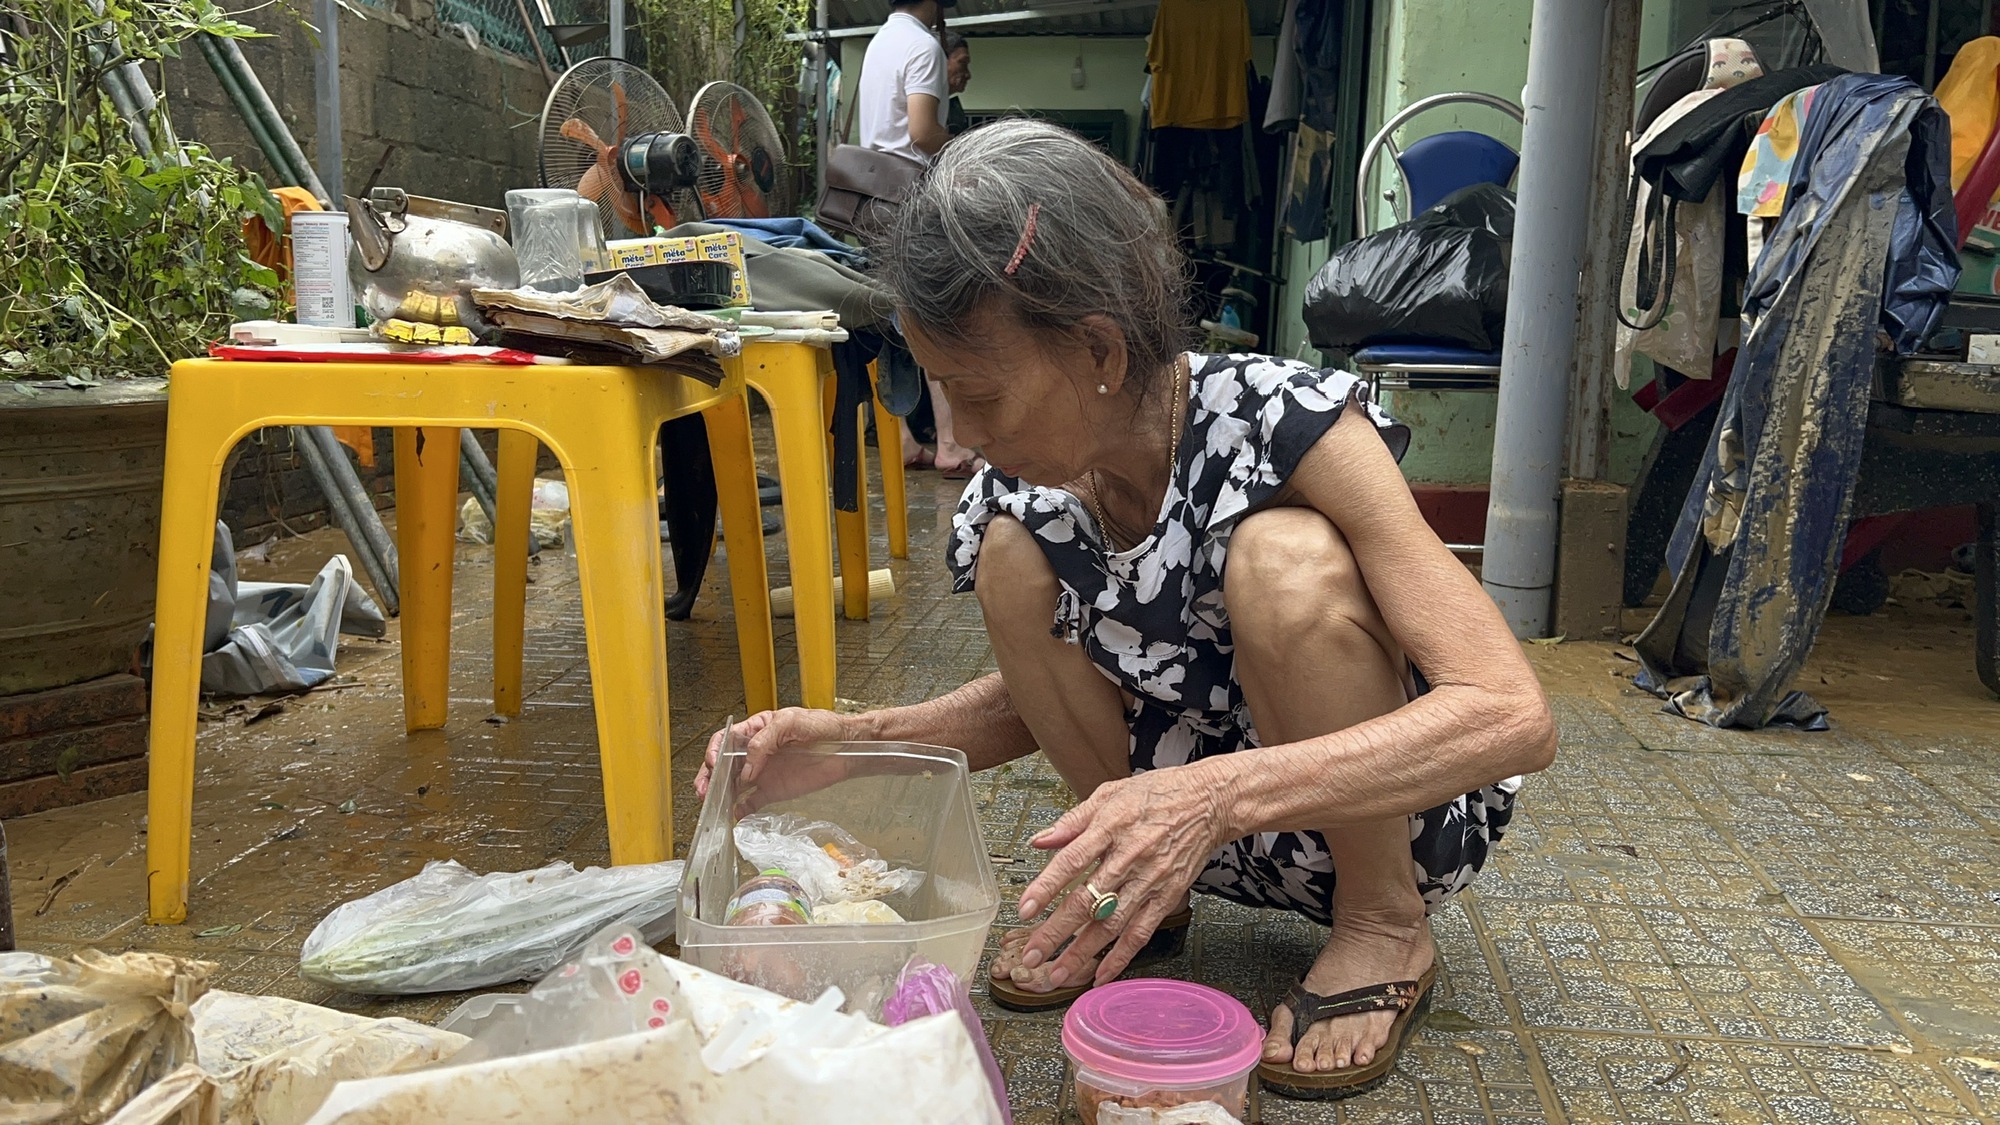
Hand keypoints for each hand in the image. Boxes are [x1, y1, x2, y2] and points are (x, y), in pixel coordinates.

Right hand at [694, 708, 867, 816]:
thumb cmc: (822, 726)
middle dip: (710, 776)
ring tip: (712, 803)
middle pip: (723, 764)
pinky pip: (751, 802)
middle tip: (704, 789)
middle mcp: (755, 752)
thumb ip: (765, 741)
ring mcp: (762, 772)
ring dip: (720, 793)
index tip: (715, 763)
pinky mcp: (773, 790)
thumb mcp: (791, 722)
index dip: (716, 751)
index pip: (726, 740)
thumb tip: (747, 767)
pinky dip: (740, 810)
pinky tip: (734, 815)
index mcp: (756, 729)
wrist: (847, 747)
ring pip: (732, 784)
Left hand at [1012, 766, 1233, 987]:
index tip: (1024, 909)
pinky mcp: (1167, 896)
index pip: (1071, 861)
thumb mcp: (1111, 793)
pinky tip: (1102, 975)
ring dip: (1082, 953)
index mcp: (1110, 827)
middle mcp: (1129, 857)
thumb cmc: (1159, 794)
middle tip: (1033, 954)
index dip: (1046, 888)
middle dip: (1056, 932)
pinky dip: (1121, 957)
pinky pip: (1141, 932)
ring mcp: (1150, 880)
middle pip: (1087, 901)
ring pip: (1111, 924)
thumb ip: (1073, 820)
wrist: (1210, 802)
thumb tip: (1040, 840)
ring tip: (1058, 973)